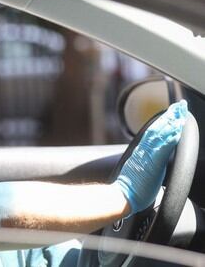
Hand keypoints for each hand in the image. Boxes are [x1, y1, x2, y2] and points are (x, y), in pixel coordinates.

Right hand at [114, 100, 188, 215]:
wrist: (121, 196)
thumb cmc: (131, 189)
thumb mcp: (139, 172)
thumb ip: (146, 164)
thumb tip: (153, 163)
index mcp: (141, 153)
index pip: (154, 133)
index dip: (164, 122)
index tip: (173, 112)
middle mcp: (143, 151)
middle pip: (158, 129)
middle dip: (170, 117)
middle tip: (180, 105)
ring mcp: (147, 156)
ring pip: (160, 134)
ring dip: (171, 123)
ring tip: (180, 113)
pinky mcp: (152, 164)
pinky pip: (163, 148)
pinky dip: (170, 138)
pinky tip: (177, 131)